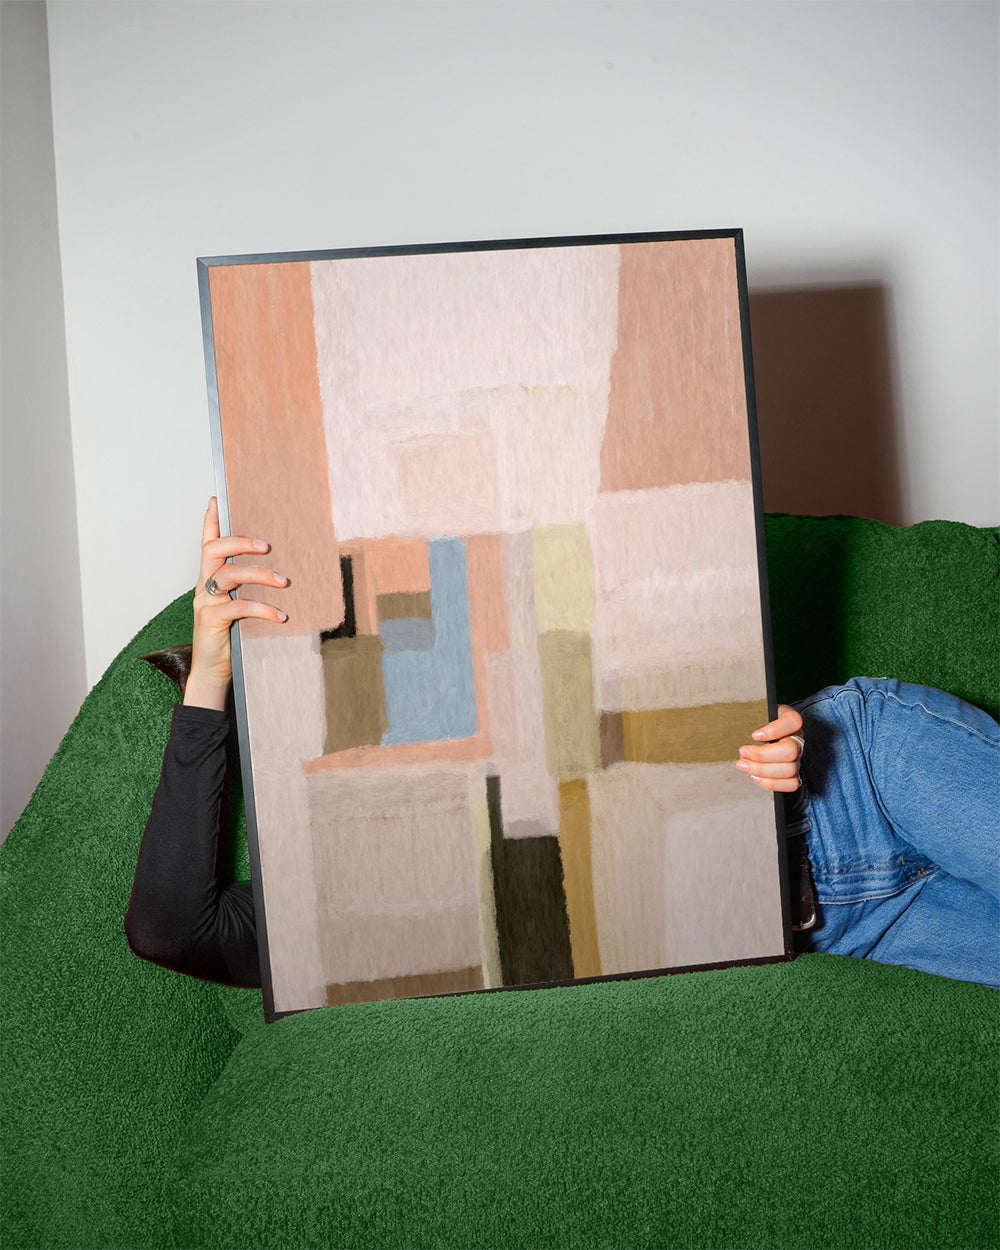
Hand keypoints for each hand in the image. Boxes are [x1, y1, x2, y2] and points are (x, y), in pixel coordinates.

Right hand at [183, 497, 288, 710]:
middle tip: (267, 546)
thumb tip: (280, 573)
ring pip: (229, 575)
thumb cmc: (229, 638)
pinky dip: (263, 609)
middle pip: (214, 550)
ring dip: (260, 575)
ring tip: (285, 581)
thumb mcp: (237, 609)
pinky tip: (281, 616)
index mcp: (209, 579)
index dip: (209, 521)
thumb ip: (246, 590)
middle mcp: (203, 586)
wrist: (212, 673)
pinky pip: (239, 607)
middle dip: (240, 542)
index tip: (215, 499)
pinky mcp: (211, 620)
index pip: (206, 543)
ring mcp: (205, 602)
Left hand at [736, 704, 802, 791]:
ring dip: (762, 770)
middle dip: (762, 755)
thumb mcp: (756, 712)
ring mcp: (797, 757)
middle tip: (742, 752)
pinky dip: (771, 782)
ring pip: (789, 769)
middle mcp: (797, 739)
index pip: (794, 721)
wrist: (764, 735)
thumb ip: (751, 713)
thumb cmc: (759, 722)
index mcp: (791, 721)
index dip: (774, 730)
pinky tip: (755, 776)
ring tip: (743, 764)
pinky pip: (791, 784)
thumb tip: (735, 722)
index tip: (754, 735)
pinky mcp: (794, 773)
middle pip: (790, 751)